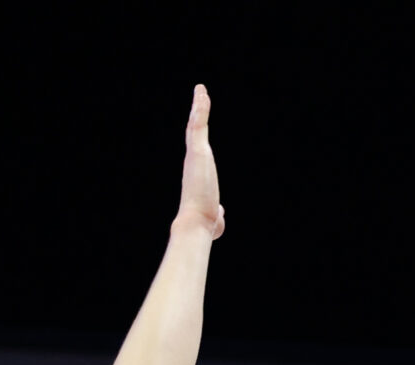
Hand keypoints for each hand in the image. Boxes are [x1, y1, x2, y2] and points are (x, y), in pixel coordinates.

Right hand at [177, 85, 223, 237]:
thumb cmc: (204, 223)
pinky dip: (200, 108)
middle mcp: (193, 161)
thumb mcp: (214, 215)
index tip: (198, 120)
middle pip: (194, 131)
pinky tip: (202, 94)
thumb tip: (220, 215)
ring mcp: (195, 154)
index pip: (198, 147)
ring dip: (198, 106)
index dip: (197, 133)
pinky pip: (199, 124)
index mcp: (197, 172)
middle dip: (196, 113)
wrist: (196, 223)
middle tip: (199, 97)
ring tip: (201, 90)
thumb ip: (217, 211)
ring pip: (195, 124)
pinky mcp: (197, 151)